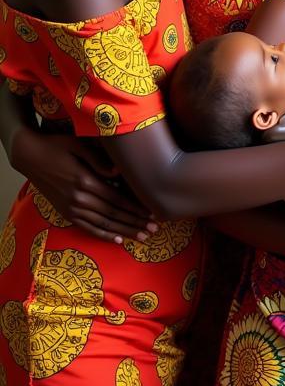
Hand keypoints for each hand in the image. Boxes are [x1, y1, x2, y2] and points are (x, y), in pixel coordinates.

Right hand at [11, 129, 155, 242]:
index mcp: (85, 181)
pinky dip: (103, 234)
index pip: (117, 199)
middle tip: (155, 229)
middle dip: (135, 222)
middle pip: (113, 214)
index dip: (136, 208)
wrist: (29, 156)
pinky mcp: (65, 213)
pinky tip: (117, 240)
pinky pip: (87, 227)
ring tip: (143, 237)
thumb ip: (98, 159)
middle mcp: (78, 198)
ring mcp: (71, 208)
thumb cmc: (57, 146)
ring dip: (124, 231)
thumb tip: (117, 171)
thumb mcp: (78, 145)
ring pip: (102, 224)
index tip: (153, 213)